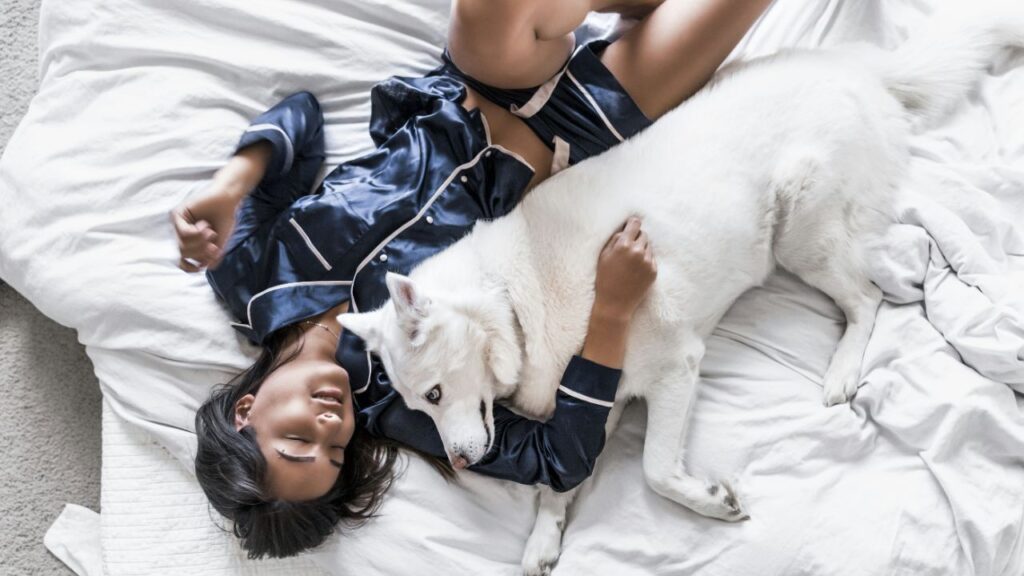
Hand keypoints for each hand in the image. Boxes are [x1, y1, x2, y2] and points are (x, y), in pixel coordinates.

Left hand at [171, 142, 270, 271]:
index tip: (199, 268)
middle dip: (200, 253)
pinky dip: (197, 233)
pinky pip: (183, 233)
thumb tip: (204, 267)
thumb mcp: (220, 242)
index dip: (188, 267)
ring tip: (212, 233)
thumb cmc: (224, 219)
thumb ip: (212, 255)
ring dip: (200, 243)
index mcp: (189, 242)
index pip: (181, 260)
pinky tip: (206, 225)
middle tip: (214, 248)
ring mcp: (177, 224)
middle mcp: (180, 233)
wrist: (228, 201)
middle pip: (183, 254)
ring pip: (182, 245)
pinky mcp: (178, 214)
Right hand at [580, 217, 656, 367]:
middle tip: (628, 248)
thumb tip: (624, 229)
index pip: (635, 224)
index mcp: (624, 245)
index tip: (632, 224)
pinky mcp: (653, 271)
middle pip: (643, 234)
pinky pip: (651, 259)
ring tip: (631, 262)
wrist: (615, 304)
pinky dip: (645, 261)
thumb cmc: (605, 279)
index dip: (633, 223)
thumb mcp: (603, 257)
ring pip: (649, 247)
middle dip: (636, 238)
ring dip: (642, 249)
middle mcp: (638, 251)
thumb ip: (614, 240)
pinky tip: (635, 270)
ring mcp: (648, 262)